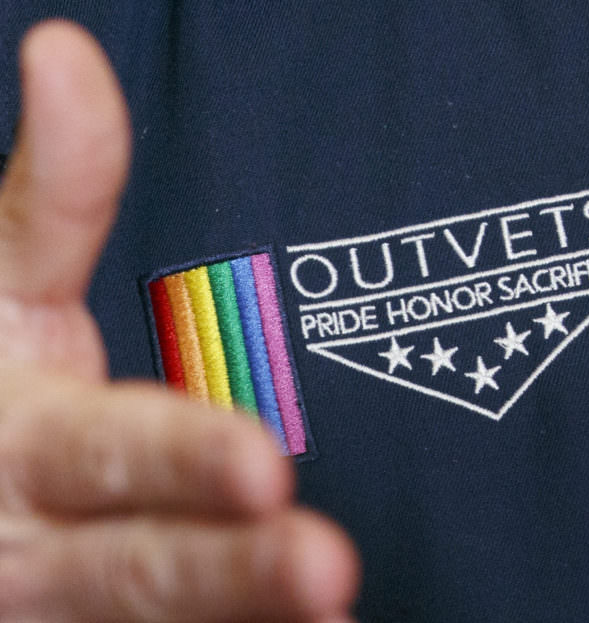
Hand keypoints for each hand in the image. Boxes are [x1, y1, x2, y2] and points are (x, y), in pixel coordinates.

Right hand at [0, 21, 358, 621]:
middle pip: (138, 566)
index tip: (265, 470)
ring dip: (241, 614)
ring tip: (328, 597)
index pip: (110, 453)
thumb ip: (50, 195)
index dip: (180, 459)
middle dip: (227, 573)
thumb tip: (66, 50)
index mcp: (21, 442)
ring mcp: (60, 606)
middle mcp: (36, 544)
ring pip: (156, 617)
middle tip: (328, 568)